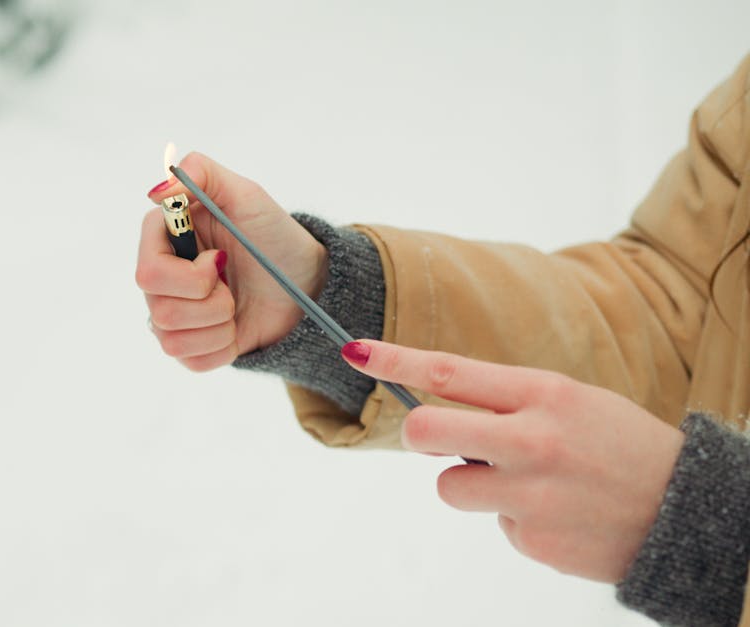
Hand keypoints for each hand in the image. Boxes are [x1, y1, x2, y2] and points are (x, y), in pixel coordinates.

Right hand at [137, 152, 327, 370]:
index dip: (188, 275)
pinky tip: (235, 327)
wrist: (304, 284)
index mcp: (164, 241)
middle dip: (210, 302)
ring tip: (236, 304)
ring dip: (219, 324)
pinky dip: (221, 348)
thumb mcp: (246, 195)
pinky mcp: (189, 346)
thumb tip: (158, 192)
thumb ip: (202, 173)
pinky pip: (190, 361)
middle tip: (231, 283)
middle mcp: (161, 279)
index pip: (147, 272)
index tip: (219, 259)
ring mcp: (172, 315)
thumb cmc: (273, 236)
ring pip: (172, 339)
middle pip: (159, 310)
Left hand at [340, 339, 684, 582]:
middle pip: (426, 431)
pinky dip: (515, 519)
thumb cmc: (616, 446)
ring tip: (530, 485)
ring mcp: (529, 495)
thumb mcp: (570, 402)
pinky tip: (557, 514)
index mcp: (542, 395)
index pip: (449, 371)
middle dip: (416, 435)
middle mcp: (531, 442)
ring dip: (473, 486)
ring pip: (449, 487)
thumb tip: (437, 416)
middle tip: (433, 440)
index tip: (354, 351)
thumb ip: (505, 403)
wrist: (685, 511)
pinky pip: (494, 524)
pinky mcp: (532, 540)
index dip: (393, 361)